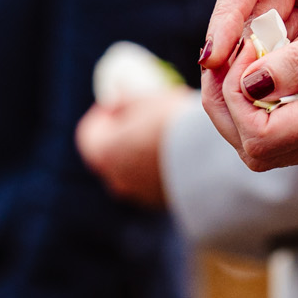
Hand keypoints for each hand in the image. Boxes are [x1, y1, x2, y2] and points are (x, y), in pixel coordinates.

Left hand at [75, 88, 191, 206]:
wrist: (209, 159)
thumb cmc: (170, 123)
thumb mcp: (145, 99)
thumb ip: (126, 99)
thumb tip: (117, 96)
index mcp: (101, 152)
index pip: (89, 132)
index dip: (102, 114)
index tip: (119, 101)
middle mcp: (114, 178)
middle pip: (111, 152)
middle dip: (123, 134)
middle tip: (143, 116)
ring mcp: (138, 193)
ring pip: (133, 168)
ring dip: (143, 151)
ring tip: (167, 132)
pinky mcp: (161, 201)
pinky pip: (154, 179)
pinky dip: (160, 165)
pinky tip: (180, 149)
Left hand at [204, 0, 297, 171]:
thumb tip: (249, 84)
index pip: (259, 139)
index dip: (232, 101)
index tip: (239, 51)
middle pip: (257, 151)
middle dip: (227, 106)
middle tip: (230, 54)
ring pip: (273, 140)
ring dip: (247, 100)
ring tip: (251, 47)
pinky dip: (273, 93)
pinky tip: (277, 51)